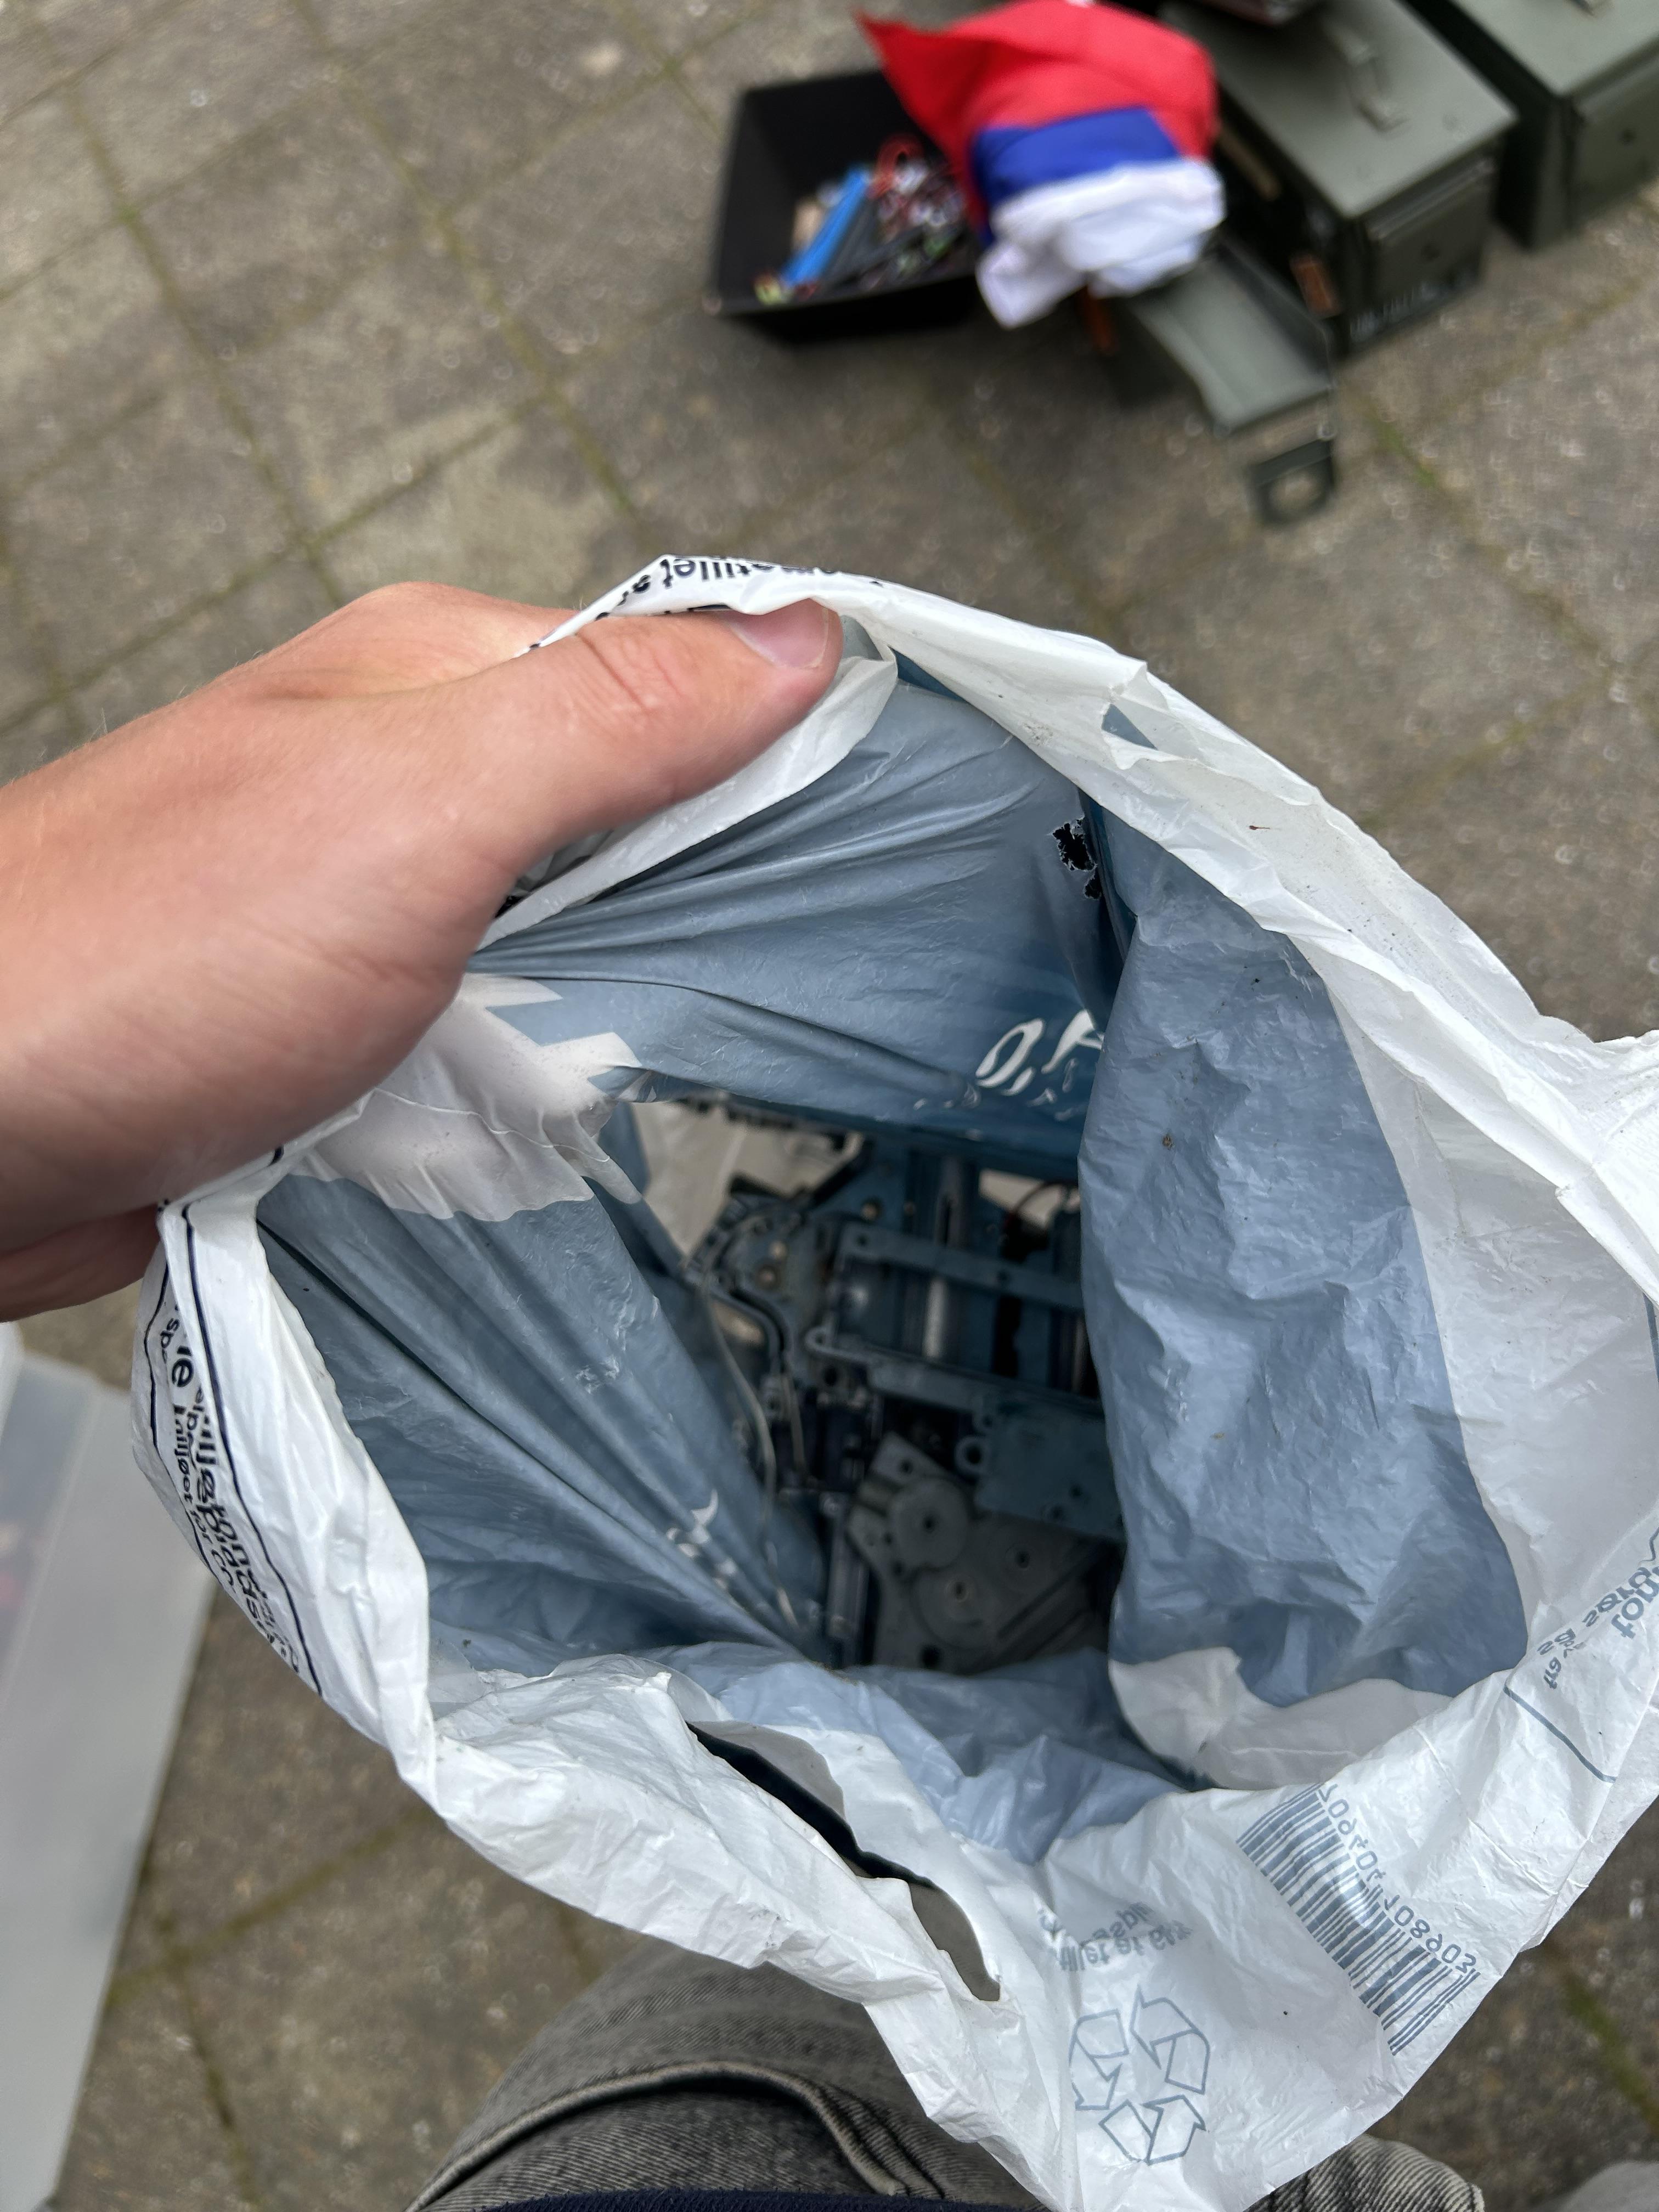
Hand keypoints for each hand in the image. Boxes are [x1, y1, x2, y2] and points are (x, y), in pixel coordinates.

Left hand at [0, 582, 840, 1319]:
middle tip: (709, 981)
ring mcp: (374, 899)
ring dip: (597, 1016)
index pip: (684, 673)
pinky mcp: (342, 1016)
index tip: (872, 834)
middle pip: (639, 822)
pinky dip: (514, 1088)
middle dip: (693, 910)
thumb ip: (610, 715)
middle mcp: (409, 775)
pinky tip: (502, 1118)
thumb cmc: (140, 956)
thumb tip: (788, 636)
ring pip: (570, 945)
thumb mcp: (422, 805)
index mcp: (441, 677)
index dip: (787, 751)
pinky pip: (487, 1041)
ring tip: (576, 1058)